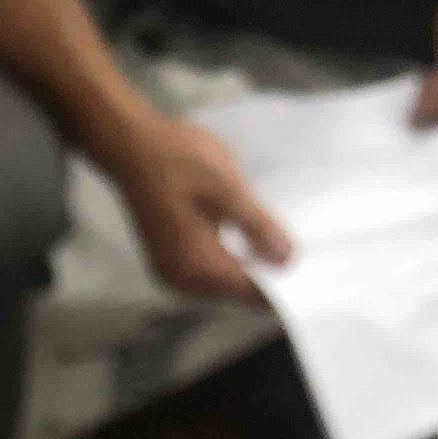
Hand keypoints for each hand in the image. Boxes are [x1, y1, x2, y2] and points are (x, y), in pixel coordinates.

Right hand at [101, 111, 292, 301]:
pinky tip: (237, 234)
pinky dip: (223, 258)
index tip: (305, 266)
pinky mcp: (165, 262)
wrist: (132, 147)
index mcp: (198, 266)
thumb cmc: (177, 160)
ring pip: (219, 282)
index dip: (279, 282)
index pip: (249, 291)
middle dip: (261, 272)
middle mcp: (182, 280)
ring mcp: (170, 273)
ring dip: (243, 264)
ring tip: (267, 237)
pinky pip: (203, 272)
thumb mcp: (227, 188)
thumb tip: (287, 259)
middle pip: (234, 290)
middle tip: (291, 245)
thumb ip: (257, 227)